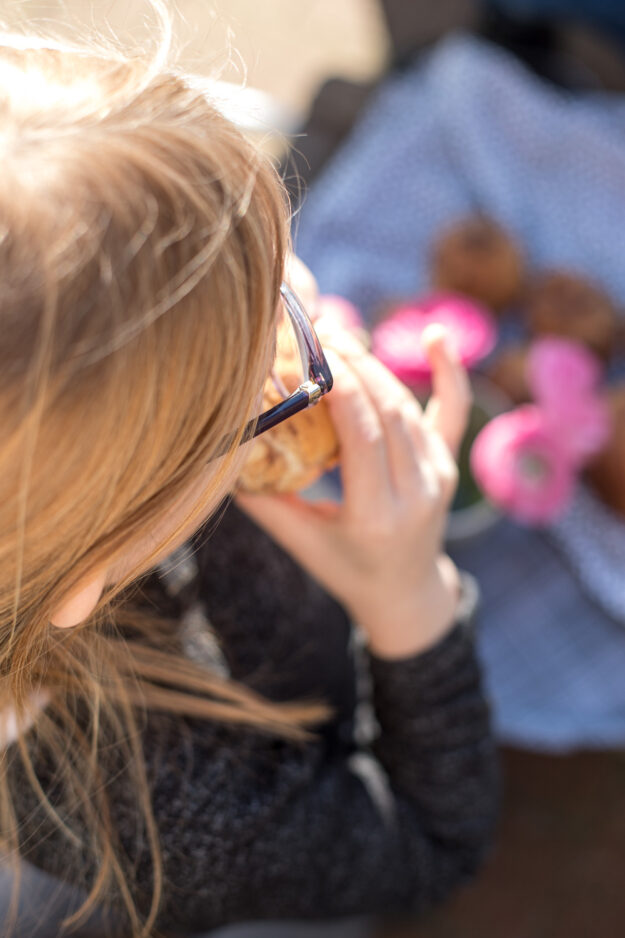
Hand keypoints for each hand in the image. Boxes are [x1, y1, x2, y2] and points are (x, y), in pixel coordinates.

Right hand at [236, 323, 471, 658]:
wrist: (405, 593)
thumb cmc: (344, 569)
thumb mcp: (300, 541)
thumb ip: (263, 499)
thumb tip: (220, 453)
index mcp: (377, 515)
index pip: (364, 435)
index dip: (340, 387)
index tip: (309, 353)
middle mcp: (415, 492)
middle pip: (388, 411)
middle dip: (353, 365)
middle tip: (317, 332)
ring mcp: (439, 475)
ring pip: (408, 406)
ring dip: (374, 366)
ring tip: (337, 338)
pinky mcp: (448, 463)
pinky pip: (453, 410)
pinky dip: (448, 371)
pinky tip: (435, 335)